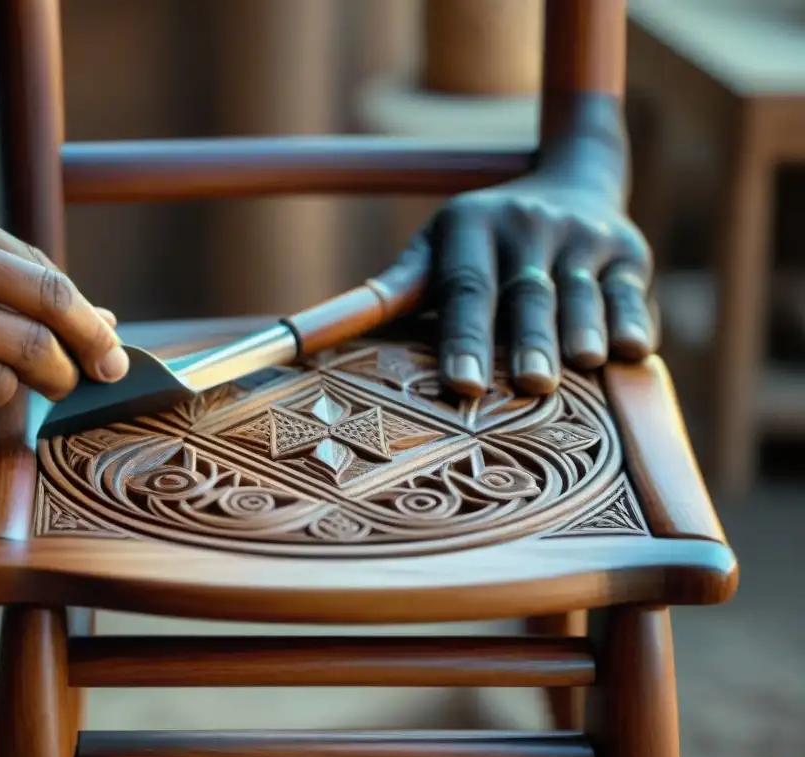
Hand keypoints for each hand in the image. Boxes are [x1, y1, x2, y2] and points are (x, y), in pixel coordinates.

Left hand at [400, 166, 653, 397]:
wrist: (574, 179)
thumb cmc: (484, 239)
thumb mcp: (437, 248)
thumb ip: (395, 288)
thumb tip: (314, 333)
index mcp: (472, 227)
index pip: (467, 288)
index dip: (465, 337)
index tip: (461, 385)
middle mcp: (529, 226)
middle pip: (528, 293)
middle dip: (530, 339)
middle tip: (531, 384)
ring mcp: (583, 237)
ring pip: (584, 293)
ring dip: (584, 330)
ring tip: (583, 365)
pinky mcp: (629, 252)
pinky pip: (631, 292)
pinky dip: (633, 319)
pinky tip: (631, 349)